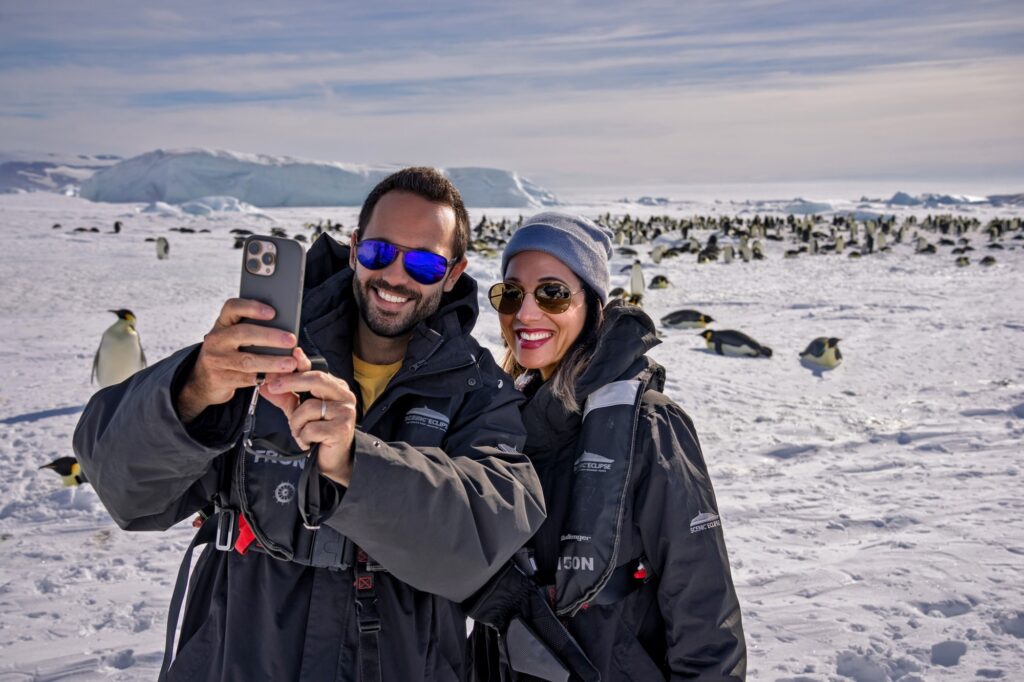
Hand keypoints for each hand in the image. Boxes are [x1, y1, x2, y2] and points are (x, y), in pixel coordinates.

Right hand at [177, 298, 297, 422]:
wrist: (204, 379)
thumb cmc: (230, 352)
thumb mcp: (234, 338)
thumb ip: (252, 330)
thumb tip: (285, 328)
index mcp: (222, 323)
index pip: (232, 307)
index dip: (252, 307)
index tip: (273, 312)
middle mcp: (216, 339)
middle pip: (243, 333)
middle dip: (270, 336)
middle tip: (291, 340)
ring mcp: (216, 360)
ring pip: (247, 360)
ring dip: (272, 362)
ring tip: (291, 363)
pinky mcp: (220, 379)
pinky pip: (247, 378)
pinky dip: (265, 377)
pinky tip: (279, 376)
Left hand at [260, 350, 358, 486]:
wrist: (333, 460)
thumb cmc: (318, 433)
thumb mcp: (298, 411)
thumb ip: (284, 397)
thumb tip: (265, 386)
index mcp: (336, 387)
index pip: (316, 371)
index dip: (298, 364)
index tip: (279, 365)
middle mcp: (344, 396)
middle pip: (316, 380)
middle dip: (290, 382)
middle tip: (271, 387)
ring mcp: (345, 412)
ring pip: (308, 407)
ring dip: (296, 423)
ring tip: (300, 432)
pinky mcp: (342, 429)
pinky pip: (311, 428)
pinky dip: (303, 437)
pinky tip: (308, 442)